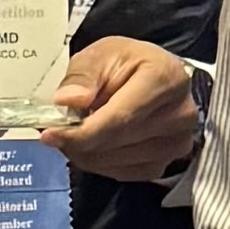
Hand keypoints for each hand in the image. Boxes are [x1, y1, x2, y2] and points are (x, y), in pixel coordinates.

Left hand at [40, 35, 201, 185]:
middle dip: (79, 141)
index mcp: (166, 78)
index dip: (82, 131)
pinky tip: (94, 144)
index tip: (50, 134)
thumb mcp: (100, 55)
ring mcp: (176, 143)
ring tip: (77, 132)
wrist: (151, 77)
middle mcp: (179, 114)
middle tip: (56, 131)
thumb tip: (68, 100)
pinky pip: (123, 173)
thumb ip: (82, 76)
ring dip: (86, 152)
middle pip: (116, 142)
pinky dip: (100, 162)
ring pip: (115, 161)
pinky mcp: (166, 163)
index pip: (120, 117)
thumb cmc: (127, 64)